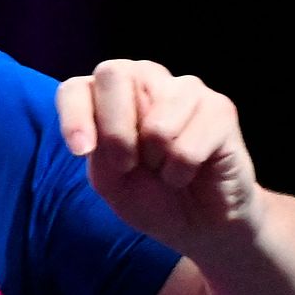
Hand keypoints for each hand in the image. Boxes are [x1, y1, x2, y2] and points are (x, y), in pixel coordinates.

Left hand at [56, 59, 264, 255]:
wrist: (199, 220)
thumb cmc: (150, 196)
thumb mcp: (109, 180)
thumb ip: (99, 150)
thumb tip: (102, 130)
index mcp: (109, 95)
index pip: (76, 88)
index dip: (73, 117)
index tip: (82, 152)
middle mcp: (147, 80)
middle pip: (113, 74)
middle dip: (114, 132)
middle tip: (127, 165)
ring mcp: (186, 89)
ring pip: (156, 122)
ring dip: (155, 160)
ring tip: (165, 167)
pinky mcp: (220, 108)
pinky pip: (187, 147)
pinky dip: (180, 172)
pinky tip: (189, 171)